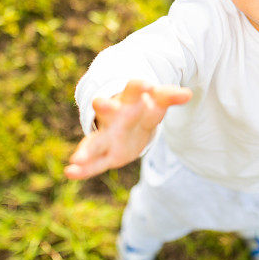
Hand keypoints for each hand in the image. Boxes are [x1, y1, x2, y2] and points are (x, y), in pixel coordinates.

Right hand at [64, 80, 191, 179]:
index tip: (148, 85)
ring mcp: (107, 136)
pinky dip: (82, 170)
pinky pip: (94, 163)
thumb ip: (169, 97)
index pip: (133, 90)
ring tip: (75, 159)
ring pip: (95, 142)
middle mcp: (114, 116)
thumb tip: (188, 93)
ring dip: (85, 150)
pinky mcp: (106, 154)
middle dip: (104, 106)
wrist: (128, 121)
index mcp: (129, 100)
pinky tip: (70, 174)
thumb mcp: (158, 102)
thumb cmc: (143, 109)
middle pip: (108, 110)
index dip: (140, 87)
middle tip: (99, 102)